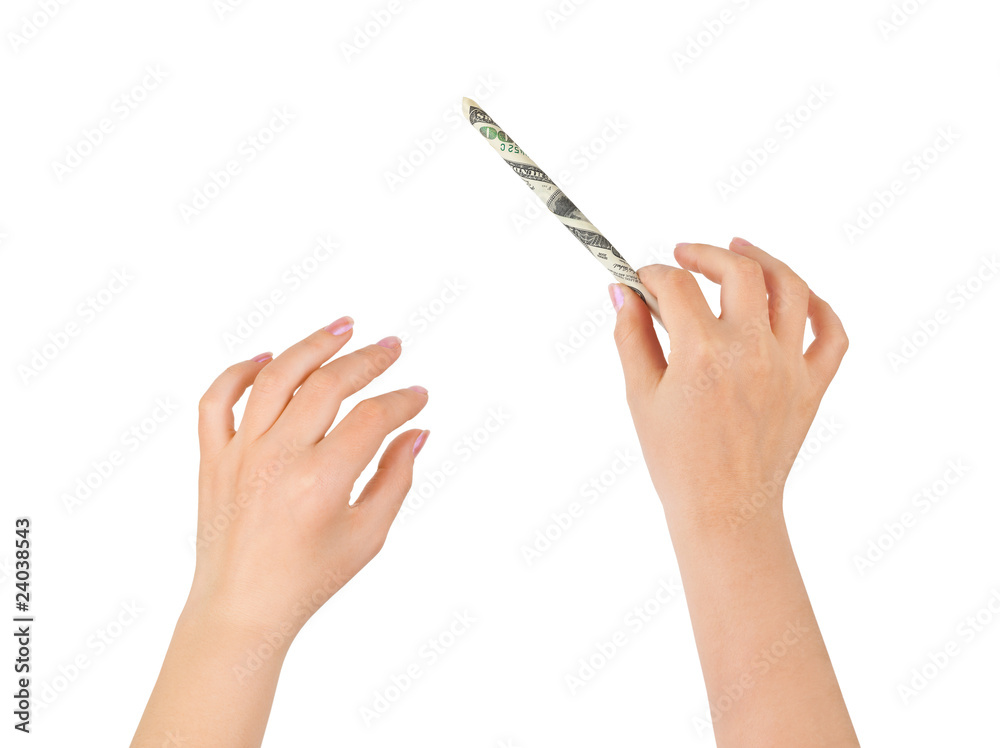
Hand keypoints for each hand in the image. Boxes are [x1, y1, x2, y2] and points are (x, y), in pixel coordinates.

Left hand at [189, 318, 429, 637]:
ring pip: (276, 376)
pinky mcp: (212, 458)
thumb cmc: (309, 578)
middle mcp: (278, 459)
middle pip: (329, 384)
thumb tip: (415, 432)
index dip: (402, 400)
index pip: (372, 417)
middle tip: (392, 347)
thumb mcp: (369, 535)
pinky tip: (268, 358)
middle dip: (368, 360)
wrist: (242, 607)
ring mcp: (240, 454)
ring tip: (343, 327)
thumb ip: (396, 479)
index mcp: (321, 482)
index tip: (418, 396)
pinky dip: (240, 372)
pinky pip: (218, 399)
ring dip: (313, 345)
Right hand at [609, 238, 847, 530]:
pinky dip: (818, 306)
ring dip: (764, 259)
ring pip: (791, 288)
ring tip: (739, 250)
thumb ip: (631, 337)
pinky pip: (830, 332)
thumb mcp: (641, 396)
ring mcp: (788, 366)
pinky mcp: (812, 385)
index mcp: (702, 355)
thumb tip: (622, 294)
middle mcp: (751, 352)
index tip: (643, 280)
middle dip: (706, 254)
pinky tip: (795, 295)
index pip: (677, 286)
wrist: (725, 510)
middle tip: (684, 255)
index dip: (653, 274)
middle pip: (739, 271)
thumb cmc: (677, 461)